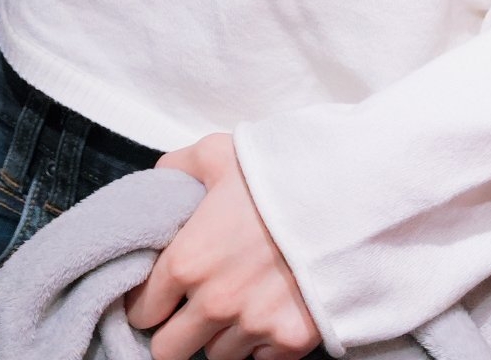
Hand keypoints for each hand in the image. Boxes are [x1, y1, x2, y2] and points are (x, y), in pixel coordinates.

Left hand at [125, 134, 319, 359]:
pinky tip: (269, 309)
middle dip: (175, 332)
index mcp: (188, 261)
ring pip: (217, 356)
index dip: (147, 302)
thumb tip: (160, 185)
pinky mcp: (291, 340)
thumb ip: (177, 170)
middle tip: (189, 310)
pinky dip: (259, 343)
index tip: (159, 295)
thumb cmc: (278, 170)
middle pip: (169, 352)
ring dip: (221, 335)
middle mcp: (215, 303)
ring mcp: (255, 325)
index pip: (142, 311)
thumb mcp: (218, 152)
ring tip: (238, 300)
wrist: (347, 189)